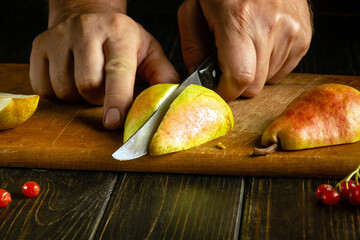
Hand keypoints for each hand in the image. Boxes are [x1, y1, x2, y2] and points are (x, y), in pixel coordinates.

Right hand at [30, 3, 178, 128]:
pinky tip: (69, 78)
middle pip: (87, 85)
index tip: (114, 121)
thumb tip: (171, 99)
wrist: (86, 14)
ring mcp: (58, 38)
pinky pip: (43, 87)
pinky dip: (58, 93)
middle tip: (105, 91)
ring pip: (64, 89)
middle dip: (98, 100)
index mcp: (119, 34)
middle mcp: (86, 31)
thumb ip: (162, 75)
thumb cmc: (120, 38)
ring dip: (78, 97)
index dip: (117, 99)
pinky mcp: (38, 47)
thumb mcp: (149, 50)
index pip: (117, 71)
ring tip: (88, 81)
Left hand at [178, 0, 311, 100]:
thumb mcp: (193, 10)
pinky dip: (270, 65)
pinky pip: (283, 70)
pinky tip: (261, 44)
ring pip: (268, 79)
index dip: (226, 92)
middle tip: (228, 65)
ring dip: (254, 72)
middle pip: (254, 86)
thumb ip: (192, 47)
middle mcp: (270, 27)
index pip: (239, 79)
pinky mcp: (304, 36)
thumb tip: (199, 77)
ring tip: (247, 46)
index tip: (218, 90)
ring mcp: (291, 32)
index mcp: (239, 20)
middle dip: (237, 84)